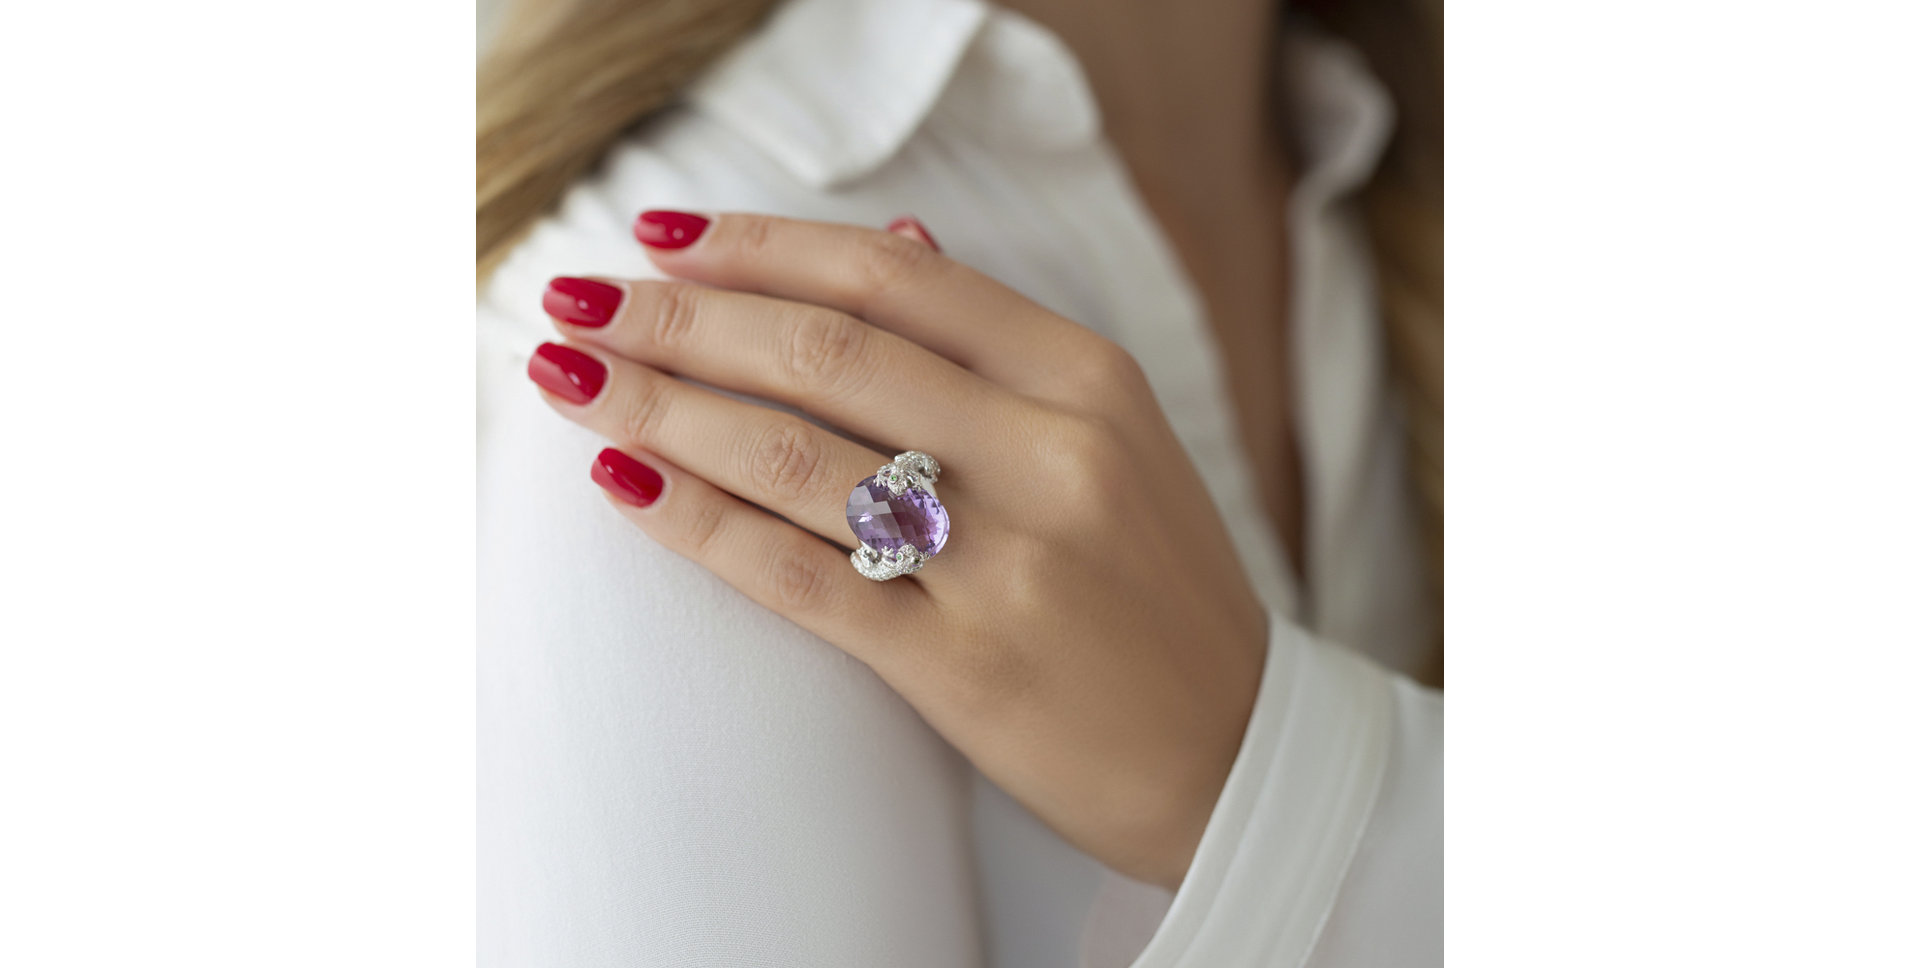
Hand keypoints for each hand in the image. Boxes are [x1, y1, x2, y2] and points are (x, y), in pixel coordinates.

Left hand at [529, 211, 1267, 887]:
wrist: (1231, 749)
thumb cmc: (1154, 584)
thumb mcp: (1114, 434)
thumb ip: (999, 341)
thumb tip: (893, 234)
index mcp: (1088, 379)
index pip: (894, 276)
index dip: (761, 246)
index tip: (664, 236)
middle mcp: (1050, 454)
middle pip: (826, 352)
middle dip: (680, 317)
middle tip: (581, 299)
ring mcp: (1007, 563)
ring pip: (795, 456)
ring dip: (662, 408)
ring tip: (574, 378)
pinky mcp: (963, 666)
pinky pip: (799, 576)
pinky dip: (699, 521)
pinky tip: (626, 483)